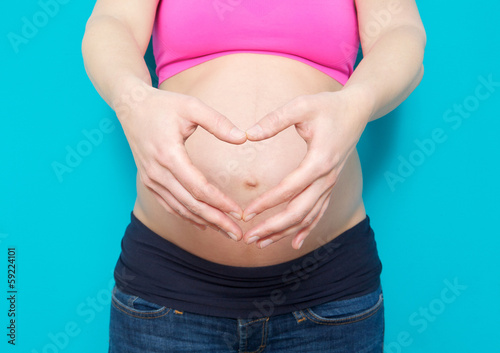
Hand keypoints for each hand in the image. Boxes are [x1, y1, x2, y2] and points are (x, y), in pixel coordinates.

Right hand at [114, 83, 246, 239]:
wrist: (130, 106)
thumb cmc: (163, 105)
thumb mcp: (191, 106)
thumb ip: (217, 122)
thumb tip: (243, 137)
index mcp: (169, 155)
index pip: (198, 188)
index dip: (220, 203)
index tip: (238, 212)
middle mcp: (157, 172)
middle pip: (191, 204)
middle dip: (216, 221)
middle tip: (237, 235)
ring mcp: (150, 179)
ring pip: (180, 208)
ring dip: (204, 222)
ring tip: (226, 233)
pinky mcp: (148, 181)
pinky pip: (169, 204)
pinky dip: (187, 216)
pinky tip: (203, 223)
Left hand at [242, 90, 369, 248]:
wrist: (357, 110)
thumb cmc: (328, 106)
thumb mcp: (301, 106)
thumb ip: (274, 120)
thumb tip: (248, 135)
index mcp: (319, 161)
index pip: (288, 189)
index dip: (265, 204)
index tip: (246, 213)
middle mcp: (326, 178)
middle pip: (298, 212)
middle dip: (273, 228)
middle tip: (249, 238)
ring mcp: (330, 184)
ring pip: (308, 217)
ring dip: (285, 232)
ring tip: (262, 244)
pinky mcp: (330, 184)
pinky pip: (318, 212)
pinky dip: (306, 229)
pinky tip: (294, 242)